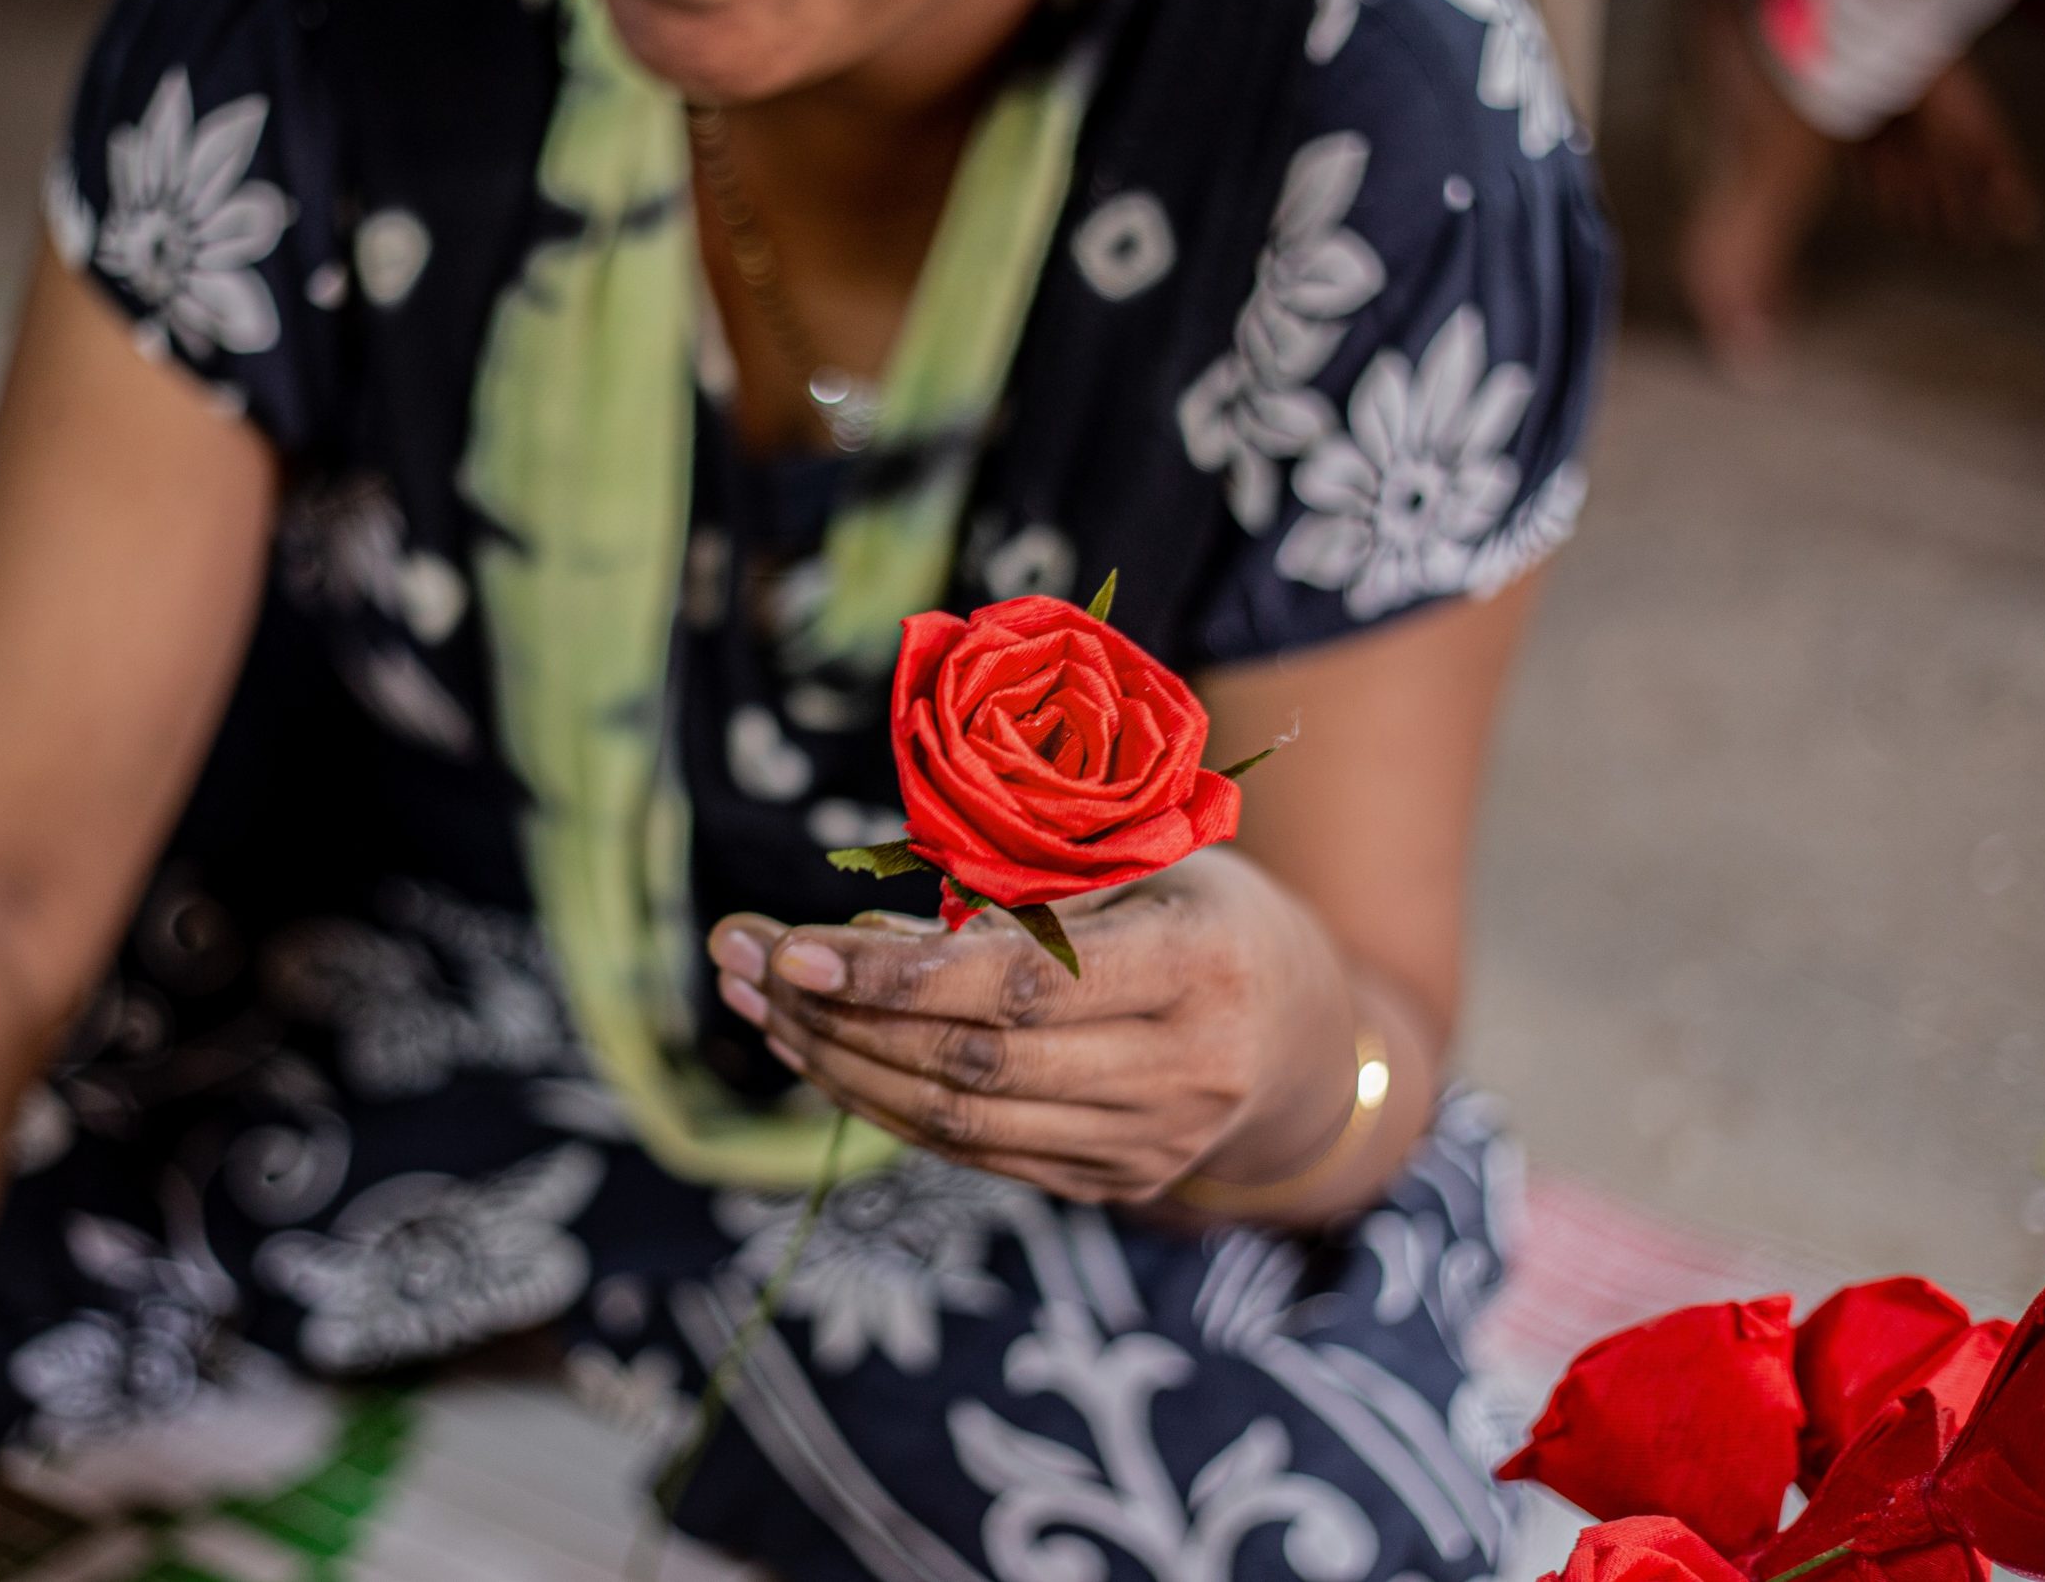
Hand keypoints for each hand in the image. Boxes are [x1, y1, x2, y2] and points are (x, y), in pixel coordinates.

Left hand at [707, 849, 1355, 1206]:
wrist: (1306, 1036)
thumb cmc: (1208, 910)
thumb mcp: (1149, 858)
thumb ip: (1028, 885)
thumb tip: (865, 921)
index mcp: (1202, 968)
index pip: (1023, 990)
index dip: (897, 977)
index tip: (793, 948)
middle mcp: (1183, 1074)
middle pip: (973, 1065)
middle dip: (836, 1017)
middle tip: (738, 960)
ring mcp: (1147, 1146)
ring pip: (958, 1122)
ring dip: (836, 1064)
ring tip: (752, 1003)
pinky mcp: (1110, 1184)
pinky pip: (971, 1152)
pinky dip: (879, 1100)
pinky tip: (816, 1048)